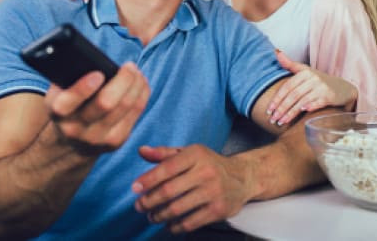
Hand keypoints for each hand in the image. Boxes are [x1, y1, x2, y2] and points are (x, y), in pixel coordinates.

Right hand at [45, 62, 149, 153]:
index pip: (68, 103)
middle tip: (129, 66)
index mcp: (59, 113)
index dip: (83, 88)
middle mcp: (77, 129)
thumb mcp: (58, 93)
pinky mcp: (116, 142)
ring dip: (136, 85)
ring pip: (125, 107)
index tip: (98, 74)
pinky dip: (142, 95)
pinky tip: (141, 84)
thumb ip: (68, 77)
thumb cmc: (68, 106)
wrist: (70, 143)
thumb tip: (88, 56)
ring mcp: (98, 138)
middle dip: (122, 80)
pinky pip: (135, 114)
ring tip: (137, 72)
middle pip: (106, 103)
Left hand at [132, 145, 250, 233]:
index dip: (148, 179)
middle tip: (139, 206)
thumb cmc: (209, 163)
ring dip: (159, 215)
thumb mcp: (189, 153)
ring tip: (152, 216)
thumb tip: (141, 151)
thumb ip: (164, 153)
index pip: (167, 167)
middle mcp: (205, 172)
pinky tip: (169, 224)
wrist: (242, 177)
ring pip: (177, 209)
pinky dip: (175, 226)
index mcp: (195, 154)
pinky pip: (190, 222)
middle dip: (149, 201)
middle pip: (169, 190)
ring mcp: (213, 192)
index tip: (134, 188)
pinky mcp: (218, 210)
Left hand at [267, 51, 357, 125]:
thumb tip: (276, 52)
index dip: (277, 99)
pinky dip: (309, 107)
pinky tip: (301, 114)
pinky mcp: (329, 96)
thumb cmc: (318, 81)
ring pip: (302, 101)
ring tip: (281, 122)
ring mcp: (321, 88)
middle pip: (293, 95)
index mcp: (304, 72)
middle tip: (273, 119)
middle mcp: (313, 79)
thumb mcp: (305, 71)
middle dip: (281, 108)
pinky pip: (317, 103)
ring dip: (290, 113)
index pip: (287, 87)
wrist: (342, 88)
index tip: (269, 109)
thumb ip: (290, 64)